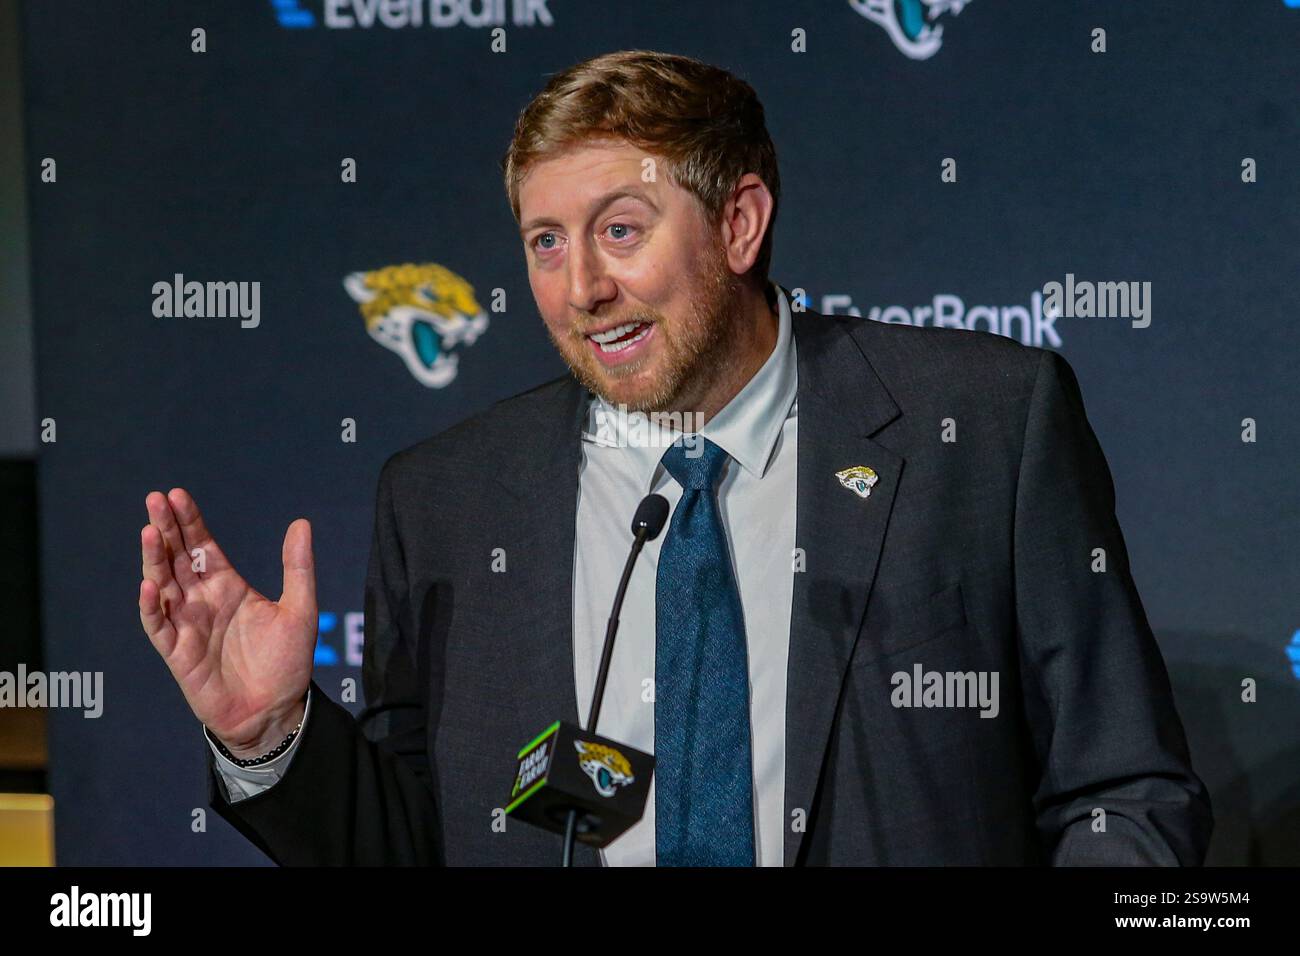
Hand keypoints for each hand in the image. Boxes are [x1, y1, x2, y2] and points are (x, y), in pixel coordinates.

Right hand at [138, 488, 315, 758]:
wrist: (277, 712)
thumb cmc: (287, 663)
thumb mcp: (300, 610)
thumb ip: (297, 568)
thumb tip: (301, 523)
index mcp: (228, 587)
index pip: (202, 546)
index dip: (189, 522)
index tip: (177, 494)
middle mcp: (203, 601)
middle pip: (177, 558)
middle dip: (165, 529)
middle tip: (155, 499)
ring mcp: (187, 625)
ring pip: (163, 585)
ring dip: (154, 560)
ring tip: (150, 532)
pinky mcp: (178, 653)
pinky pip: (159, 626)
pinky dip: (152, 606)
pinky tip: (150, 585)